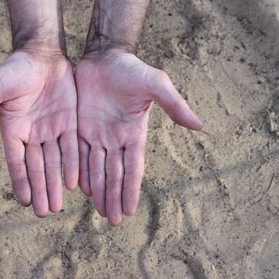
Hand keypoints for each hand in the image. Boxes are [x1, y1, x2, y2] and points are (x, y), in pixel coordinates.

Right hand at [0, 50, 78, 216]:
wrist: (41, 53)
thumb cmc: (13, 70)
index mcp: (13, 131)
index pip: (17, 162)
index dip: (20, 182)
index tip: (25, 202)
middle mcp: (32, 134)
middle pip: (37, 167)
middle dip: (40, 190)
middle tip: (44, 212)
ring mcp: (51, 129)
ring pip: (54, 162)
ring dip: (55, 184)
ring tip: (56, 206)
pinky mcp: (69, 122)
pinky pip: (70, 147)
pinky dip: (71, 165)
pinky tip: (74, 183)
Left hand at [75, 50, 202, 225]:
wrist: (104, 56)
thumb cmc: (132, 70)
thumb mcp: (156, 84)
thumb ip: (174, 105)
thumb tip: (200, 126)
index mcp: (134, 134)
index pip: (133, 168)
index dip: (131, 189)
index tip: (129, 211)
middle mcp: (116, 139)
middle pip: (114, 174)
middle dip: (114, 197)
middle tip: (112, 221)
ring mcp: (97, 135)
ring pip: (97, 169)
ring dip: (99, 191)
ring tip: (100, 212)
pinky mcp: (80, 128)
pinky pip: (79, 155)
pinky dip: (80, 173)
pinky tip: (80, 190)